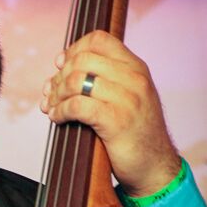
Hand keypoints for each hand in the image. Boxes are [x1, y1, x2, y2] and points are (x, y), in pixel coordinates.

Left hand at [40, 30, 181, 195]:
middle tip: (51, 93)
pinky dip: (59, 111)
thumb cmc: (134, 133)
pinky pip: (76, 105)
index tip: (60, 65)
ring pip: (76, 81)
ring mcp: (127, 99)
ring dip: (56, 94)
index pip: (99, 39)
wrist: (155, 167)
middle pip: (82, 59)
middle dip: (59, 76)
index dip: (73, 49)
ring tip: (51, 107)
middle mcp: (134, 79)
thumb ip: (103, 78)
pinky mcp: (116, 121)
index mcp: (136, 68)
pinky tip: (57, 118)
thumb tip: (59, 65)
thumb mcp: (127, 96)